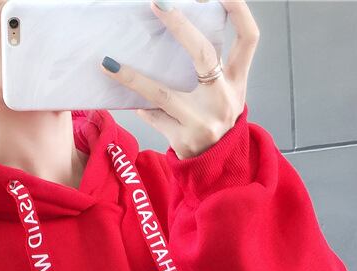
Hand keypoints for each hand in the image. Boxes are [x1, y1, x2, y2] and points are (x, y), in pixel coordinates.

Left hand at [99, 0, 258, 159]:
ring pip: (163, 93)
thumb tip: (176, 31)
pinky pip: (154, 116)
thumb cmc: (216, 120)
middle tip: (157, 4)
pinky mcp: (183, 139)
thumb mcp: (225, 93)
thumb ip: (211, 68)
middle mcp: (224, 99)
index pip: (248, 38)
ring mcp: (202, 121)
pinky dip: (139, 105)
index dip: (238, 10)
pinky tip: (124, 98)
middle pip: (204, 54)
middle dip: (181, 26)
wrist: (216, 168)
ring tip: (108, 63)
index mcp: (237, 81)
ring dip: (132, 77)